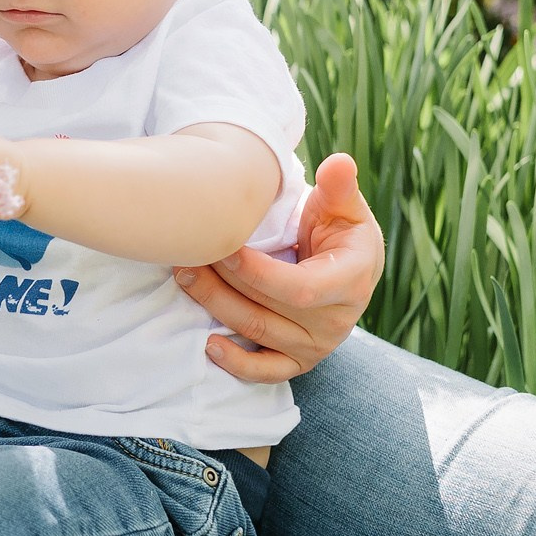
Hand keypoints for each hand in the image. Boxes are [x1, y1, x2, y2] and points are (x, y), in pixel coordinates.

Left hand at [173, 153, 382, 383]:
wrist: (351, 267)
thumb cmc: (341, 230)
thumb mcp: (343, 206)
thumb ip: (339, 187)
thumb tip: (338, 162)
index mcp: (350, 282)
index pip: (298, 289)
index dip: (256, 272)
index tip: (222, 244)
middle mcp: (336, 322)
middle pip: (267, 310)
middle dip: (222, 282)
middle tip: (186, 254)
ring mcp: (317, 346)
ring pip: (257, 333)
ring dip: (215, 307)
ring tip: (184, 276)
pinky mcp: (300, 362)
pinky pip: (267, 373)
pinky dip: (237, 364)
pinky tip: (208, 344)